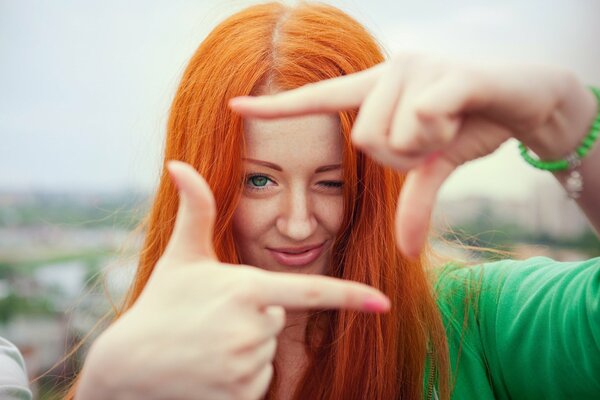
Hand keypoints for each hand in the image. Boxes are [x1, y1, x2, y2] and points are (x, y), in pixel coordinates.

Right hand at [76, 161, 389, 399]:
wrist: (127, 366)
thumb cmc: (158, 305)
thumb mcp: (181, 257)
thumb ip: (193, 210)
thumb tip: (177, 163)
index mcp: (246, 289)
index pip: (311, 293)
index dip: (351, 296)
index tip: (384, 302)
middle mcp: (252, 329)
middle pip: (278, 320)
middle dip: (255, 316)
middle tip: (213, 319)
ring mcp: (246, 367)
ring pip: (267, 352)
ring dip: (246, 347)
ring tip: (206, 345)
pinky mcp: (240, 397)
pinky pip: (258, 382)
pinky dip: (240, 375)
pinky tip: (208, 369)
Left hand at [229, 53, 596, 256]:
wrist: (523, 99)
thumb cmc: (469, 125)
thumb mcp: (433, 167)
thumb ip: (414, 204)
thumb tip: (408, 251)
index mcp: (375, 89)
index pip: (317, 99)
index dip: (276, 108)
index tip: (233, 106)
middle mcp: (388, 72)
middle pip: (365, 142)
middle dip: (403, 157)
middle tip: (434, 138)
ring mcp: (416, 68)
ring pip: (394, 136)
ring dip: (428, 145)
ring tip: (450, 122)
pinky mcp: (447, 73)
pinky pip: (425, 118)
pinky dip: (444, 131)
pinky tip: (463, 114)